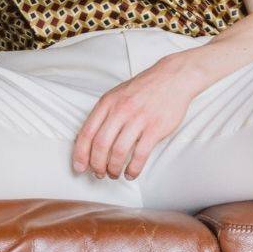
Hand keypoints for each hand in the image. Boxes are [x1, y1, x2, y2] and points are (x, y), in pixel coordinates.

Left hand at [71, 53, 201, 180]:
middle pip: (100, 145)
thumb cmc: (144, 89)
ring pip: (119, 152)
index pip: (87, 133)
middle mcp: (120, 110)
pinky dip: (133, 169)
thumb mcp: (117, 94)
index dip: (80, 154)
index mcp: (107, 103)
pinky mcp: (155, 128)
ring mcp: (139, 119)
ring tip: (114, 174)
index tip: (79, 167)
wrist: (173, 77)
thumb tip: (88, 138)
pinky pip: (140, 155)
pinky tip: (131, 173)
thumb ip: (103, 114)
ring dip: (114, 168)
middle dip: (97, 165)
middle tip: (99, 174)